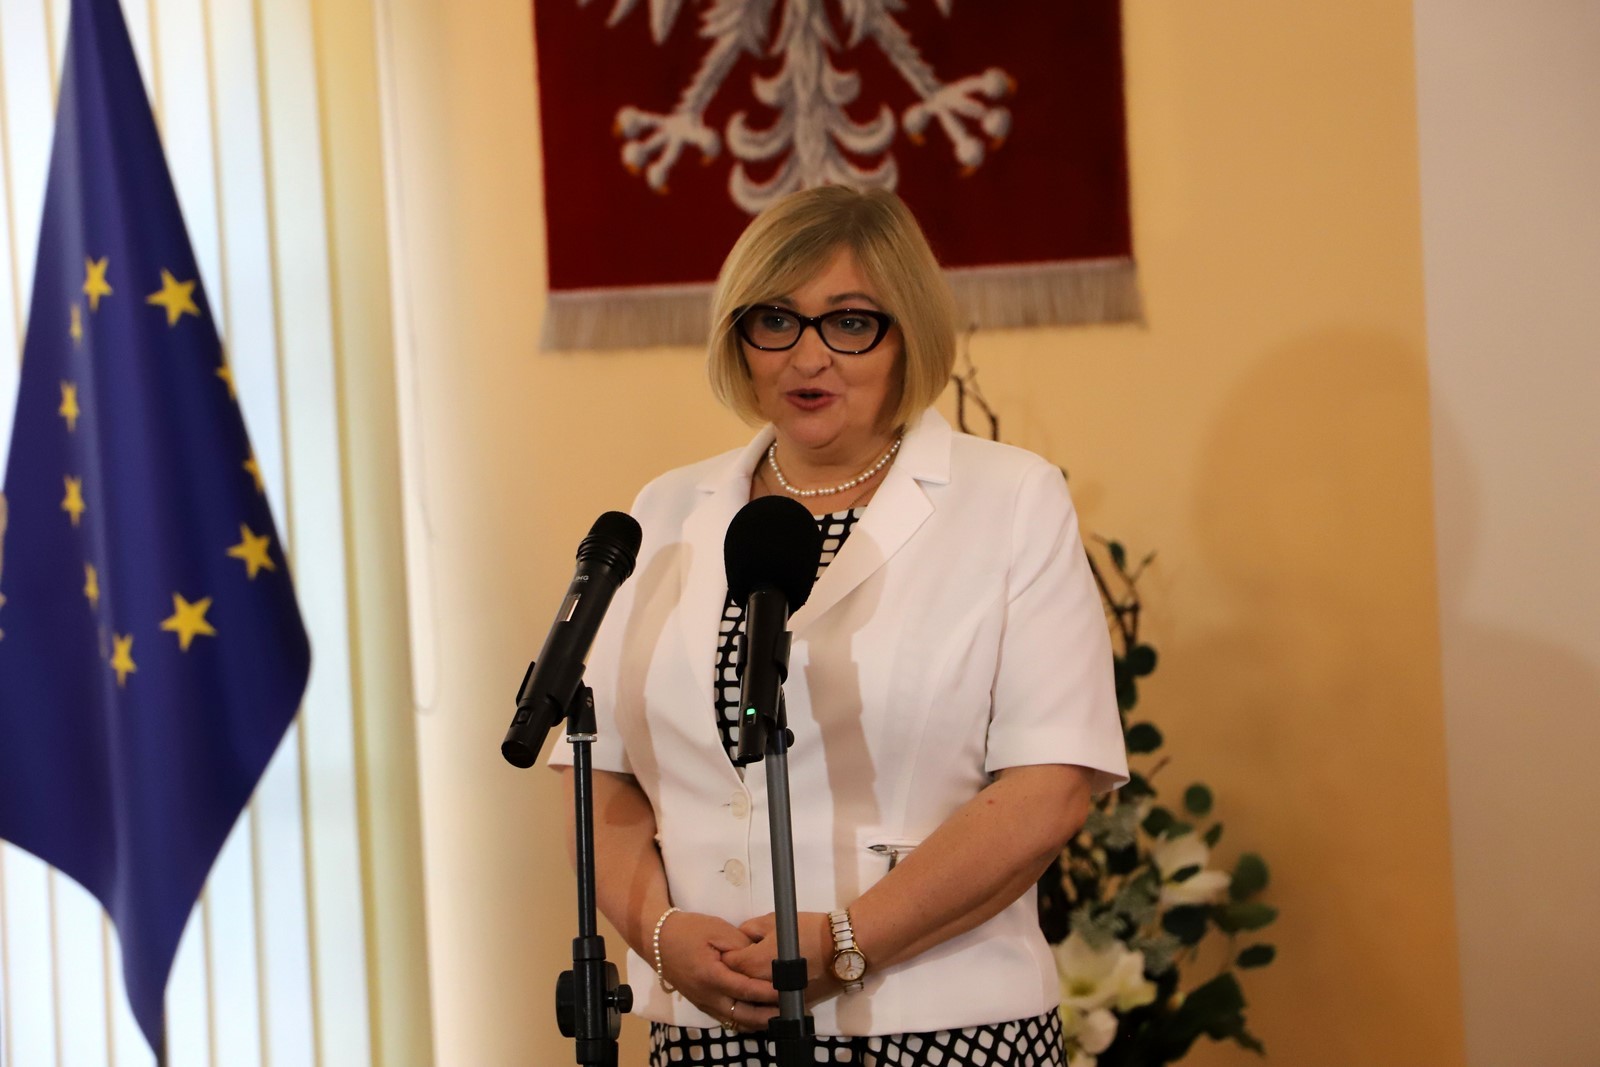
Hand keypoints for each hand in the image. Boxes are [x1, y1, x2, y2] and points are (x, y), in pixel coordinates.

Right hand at [657, 910, 779, 1030]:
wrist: (657, 939)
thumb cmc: (688, 930)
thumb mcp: (718, 930)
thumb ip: (741, 947)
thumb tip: (761, 959)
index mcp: (711, 976)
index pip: (746, 990)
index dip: (769, 993)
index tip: (788, 991)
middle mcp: (707, 996)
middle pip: (743, 1014)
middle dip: (768, 1016)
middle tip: (790, 1011)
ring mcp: (703, 1003)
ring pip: (735, 1021)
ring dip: (757, 1021)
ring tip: (780, 1015)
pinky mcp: (702, 1003)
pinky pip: (726, 1018)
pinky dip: (744, 1019)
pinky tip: (758, 1015)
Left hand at [723, 911, 842, 1006]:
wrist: (843, 949)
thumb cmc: (810, 930)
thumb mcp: (775, 920)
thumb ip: (751, 929)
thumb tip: (740, 938)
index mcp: (755, 963)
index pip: (728, 963)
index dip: (727, 954)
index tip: (730, 948)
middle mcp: (762, 986)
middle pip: (739, 983)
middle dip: (737, 972)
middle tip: (744, 959)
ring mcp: (778, 999)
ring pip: (755, 998)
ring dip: (752, 987)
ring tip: (760, 972)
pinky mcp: (793, 1006)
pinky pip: (772, 1005)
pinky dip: (769, 997)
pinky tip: (773, 984)